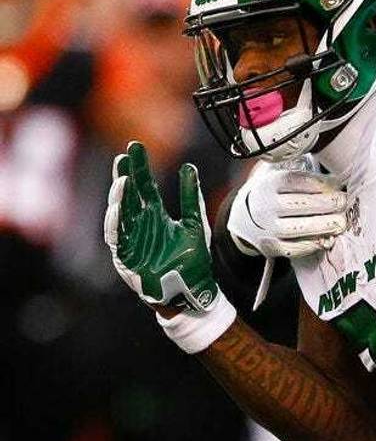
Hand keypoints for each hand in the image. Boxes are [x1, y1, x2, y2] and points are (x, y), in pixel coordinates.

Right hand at [104, 141, 219, 311]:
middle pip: (128, 197)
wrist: (193, 292)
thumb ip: (192, 197)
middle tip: (124, 157)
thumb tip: (189, 167)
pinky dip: (116, 225)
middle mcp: (140, 225)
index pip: (144, 186)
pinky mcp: (127, 258)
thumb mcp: (195, 224)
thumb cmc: (193, 261)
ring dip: (119, 199)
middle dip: (124, 177)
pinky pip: (118, 239)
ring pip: (119, 215)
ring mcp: (132, 241)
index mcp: (155, 216)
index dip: (138, 168)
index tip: (134, 148)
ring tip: (124, 181)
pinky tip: (117, 210)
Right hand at [229, 158, 346, 259]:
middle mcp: (265, 206)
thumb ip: (303, 176)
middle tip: (344, 202)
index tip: (339, 185)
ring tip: (340, 222)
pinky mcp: (271, 246)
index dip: (322, 184)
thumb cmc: (273, 194)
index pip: (299, 182)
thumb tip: (336, 181)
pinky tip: (326, 238)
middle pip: (301, 204)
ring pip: (299, 227)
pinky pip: (294, 248)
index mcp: (269, 184)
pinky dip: (312, 243)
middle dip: (328, 203)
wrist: (244, 217)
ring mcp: (267, 228)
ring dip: (324, 225)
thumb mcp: (280, 177)